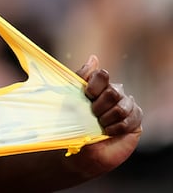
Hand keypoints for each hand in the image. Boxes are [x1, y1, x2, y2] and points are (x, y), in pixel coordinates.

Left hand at [73, 55, 142, 177]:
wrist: (81, 149)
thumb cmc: (74, 123)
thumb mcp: (71, 98)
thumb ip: (81, 77)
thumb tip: (94, 57)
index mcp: (98, 85)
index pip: (102, 75)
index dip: (94, 86)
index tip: (86, 96)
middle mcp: (114, 92)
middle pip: (112, 91)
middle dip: (98, 107)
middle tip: (92, 116)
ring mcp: (126, 105)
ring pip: (122, 106)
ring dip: (107, 119)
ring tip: (100, 125)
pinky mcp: (135, 120)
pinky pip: (131, 119)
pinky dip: (116, 127)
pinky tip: (109, 132)